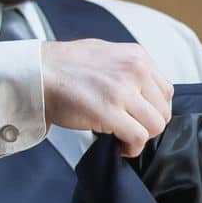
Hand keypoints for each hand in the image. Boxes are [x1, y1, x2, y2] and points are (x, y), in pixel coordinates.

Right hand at [43, 39, 172, 156]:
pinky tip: (120, 146)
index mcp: (137, 56)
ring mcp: (123, 90)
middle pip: (163, 110)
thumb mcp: (106, 54)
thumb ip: (128, 69)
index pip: (165, 91)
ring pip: (155, 125)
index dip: (153, 109)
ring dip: (141, 137)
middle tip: (129, 129)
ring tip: (123, 137)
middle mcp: (136, 70)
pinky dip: (132, 148)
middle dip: (148, 124)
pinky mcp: (109, 111)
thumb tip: (142, 91)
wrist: (36, 72)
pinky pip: (138, 137)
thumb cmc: (64, 66)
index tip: (138, 117)